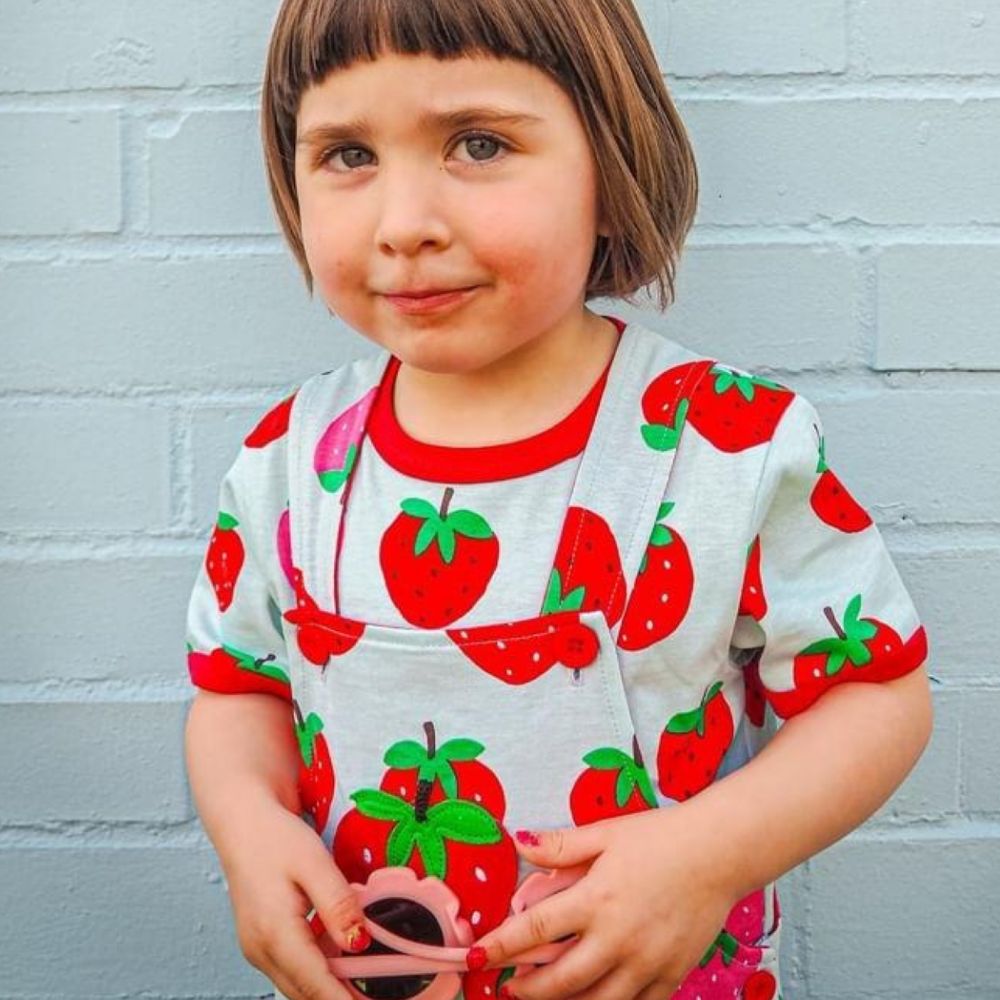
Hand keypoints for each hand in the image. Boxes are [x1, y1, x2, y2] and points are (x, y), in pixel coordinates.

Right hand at [218, 789, 367, 999]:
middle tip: (377, 992)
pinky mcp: (261, 942)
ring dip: (329, 987)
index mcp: (274, 934)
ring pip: (298, 985)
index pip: (316, 986)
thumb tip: (359, 944)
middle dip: (341, 998)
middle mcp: (261, 951)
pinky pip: (292, 969)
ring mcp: (257, 949)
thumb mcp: (314, 863)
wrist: (242, 819)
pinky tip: (342, 959)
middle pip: (306, 994)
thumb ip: (338, 905)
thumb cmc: (275, 836)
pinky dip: (317, 971)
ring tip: (366, 981)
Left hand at [469, 808, 738, 999]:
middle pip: (561, 981)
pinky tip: (594, 999)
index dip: (502, 946)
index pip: (536, 931)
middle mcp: (618, 938)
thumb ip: (561, 845)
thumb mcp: (606, 833)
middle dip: (527, 989)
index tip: (478, 957)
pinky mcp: (670, 976)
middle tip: (510, 987)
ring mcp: (646, 964)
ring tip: (545, 997)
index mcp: (597, 899)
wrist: (718, 852)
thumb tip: (519, 842)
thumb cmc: (660, 838)